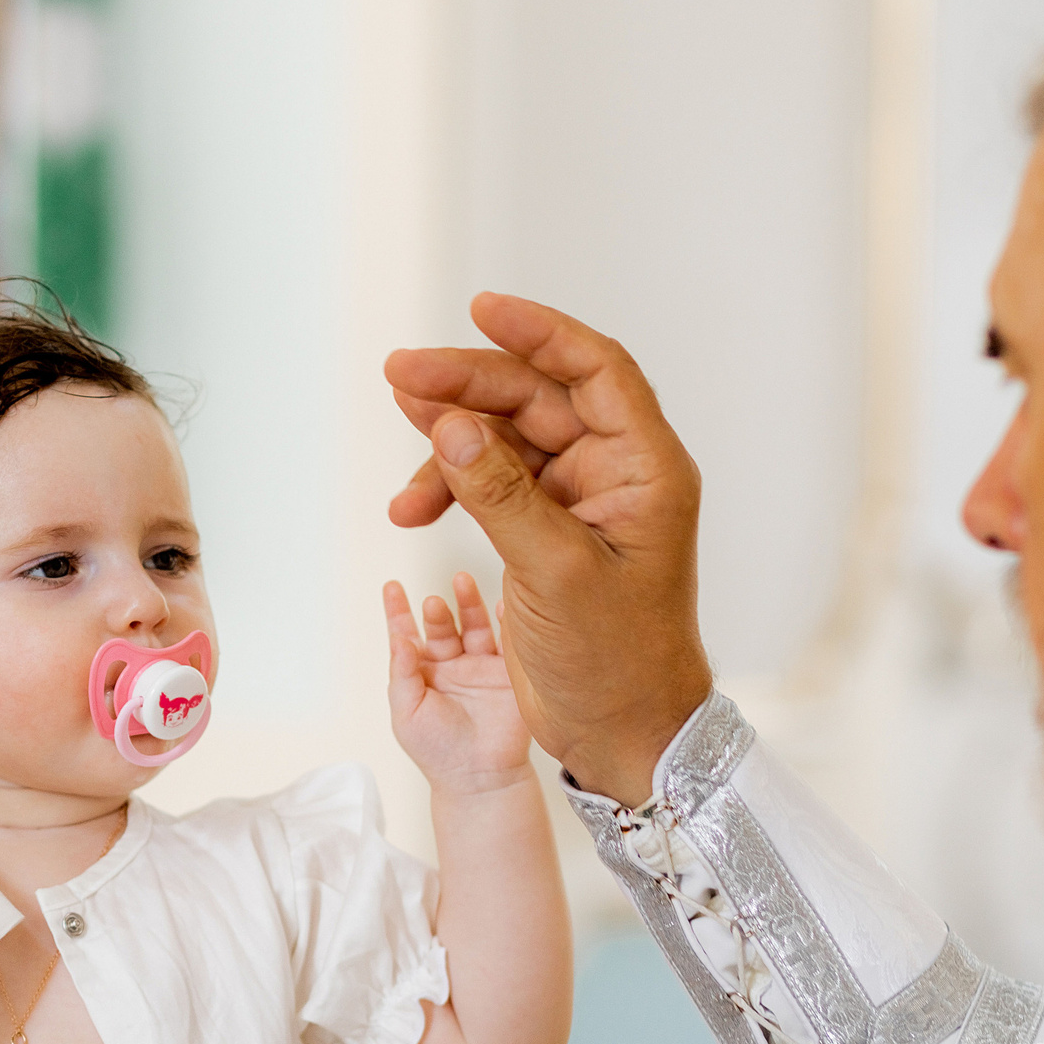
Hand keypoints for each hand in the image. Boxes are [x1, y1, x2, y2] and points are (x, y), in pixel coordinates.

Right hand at [383, 292, 711, 801]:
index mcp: (645, 469)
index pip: (594, 369)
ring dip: (449, 436)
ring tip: (398, 432)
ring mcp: (581, 500)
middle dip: (468, 385)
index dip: (539, 331)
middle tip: (400, 377)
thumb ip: (501, 493)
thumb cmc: (616, 661)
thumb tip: (451, 423)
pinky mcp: (547, 531)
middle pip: (537, 397)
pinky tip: (410, 503)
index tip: (480, 308)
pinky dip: (450, 485)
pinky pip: (493, 482)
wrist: (623, 735)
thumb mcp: (555, 573)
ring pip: (506, 437)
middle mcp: (617, 473)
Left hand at [385, 573, 532, 793]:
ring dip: (468, 604)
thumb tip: (398, 639)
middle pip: (441, 627)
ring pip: (473, 627)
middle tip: (433, 604)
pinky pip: (507, 642)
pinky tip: (502, 604)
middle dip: (436, 612)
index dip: (398, 611)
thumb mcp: (407, 712)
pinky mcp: (507, 674)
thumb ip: (403, 674)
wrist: (479, 777)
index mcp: (422, 674)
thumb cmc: (436, 751)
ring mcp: (479, 668)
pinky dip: (506, 621)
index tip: (391, 587)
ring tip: (461, 582)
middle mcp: (450, 666)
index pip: (407, 635)